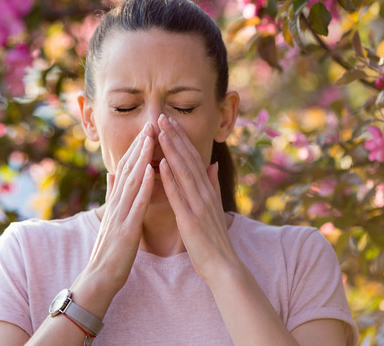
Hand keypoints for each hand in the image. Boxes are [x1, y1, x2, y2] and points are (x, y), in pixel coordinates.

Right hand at [71, 123, 154, 307]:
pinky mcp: (126, 229)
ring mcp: (120, 215)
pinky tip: (151, 170)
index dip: (136, 147)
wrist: (99, 277)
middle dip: (139, 145)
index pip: (127, 168)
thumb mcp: (110, 217)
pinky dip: (144, 186)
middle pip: (128, 169)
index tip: (147, 128)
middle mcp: (117, 203)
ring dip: (141, 158)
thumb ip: (112, 194)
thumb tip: (111, 173)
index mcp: (116, 201)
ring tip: (150, 138)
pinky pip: (136, 204)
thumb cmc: (109, 249)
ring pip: (132, 181)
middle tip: (150, 123)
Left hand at [157, 114, 239, 281]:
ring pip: (183, 171)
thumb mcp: (214, 207)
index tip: (169, 121)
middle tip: (161, 116)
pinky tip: (161, 164)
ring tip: (160, 131)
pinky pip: (178, 195)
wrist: (223, 265)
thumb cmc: (214, 239)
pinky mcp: (190, 219)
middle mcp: (204, 192)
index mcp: (207, 190)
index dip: (181, 138)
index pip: (192, 158)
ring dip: (171, 150)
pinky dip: (170, 178)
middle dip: (174, 136)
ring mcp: (198, 204)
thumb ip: (212, 184)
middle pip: (188, 159)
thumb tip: (211, 164)